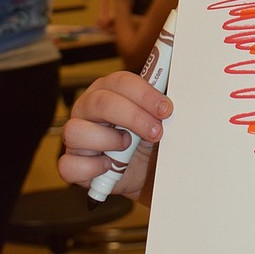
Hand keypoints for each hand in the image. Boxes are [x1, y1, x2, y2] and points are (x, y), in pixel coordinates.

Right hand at [58, 71, 171, 203]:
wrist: (146, 172)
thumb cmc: (149, 138)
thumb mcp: (159, 118)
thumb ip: (164, 103)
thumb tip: (186, 87)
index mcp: (109, 90)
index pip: (120, 81)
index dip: (144, 94)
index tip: (166, 108)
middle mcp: (88, 109)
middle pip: (100, 102)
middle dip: (133, 117)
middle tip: (156, 131)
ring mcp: (76, 136)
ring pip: (76, 131)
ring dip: (109, 140)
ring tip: (128, 147)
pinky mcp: (71, 162)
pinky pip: (68, 164)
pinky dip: (92, 168)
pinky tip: (110, 167)